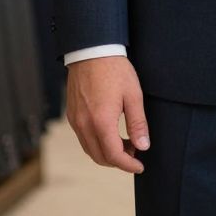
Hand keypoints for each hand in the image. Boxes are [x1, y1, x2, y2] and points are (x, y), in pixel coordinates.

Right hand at [66, 55, 150, 173]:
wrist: (91, 50)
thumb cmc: (114, 69)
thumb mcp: (133, 95)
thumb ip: (138, 123)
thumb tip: (143, 146)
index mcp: (101, 121)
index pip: (114, 156)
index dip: (128, 165)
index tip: (139, 166)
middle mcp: (84, 125)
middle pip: (100, 157)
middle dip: (118, 160)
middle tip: (134, 151)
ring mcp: (75, 120)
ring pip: (90, 149)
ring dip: (107, 152)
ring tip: (124, 141)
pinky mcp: (72, 114)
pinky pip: (83, 138)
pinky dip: (96, 142)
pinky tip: (109, 131)